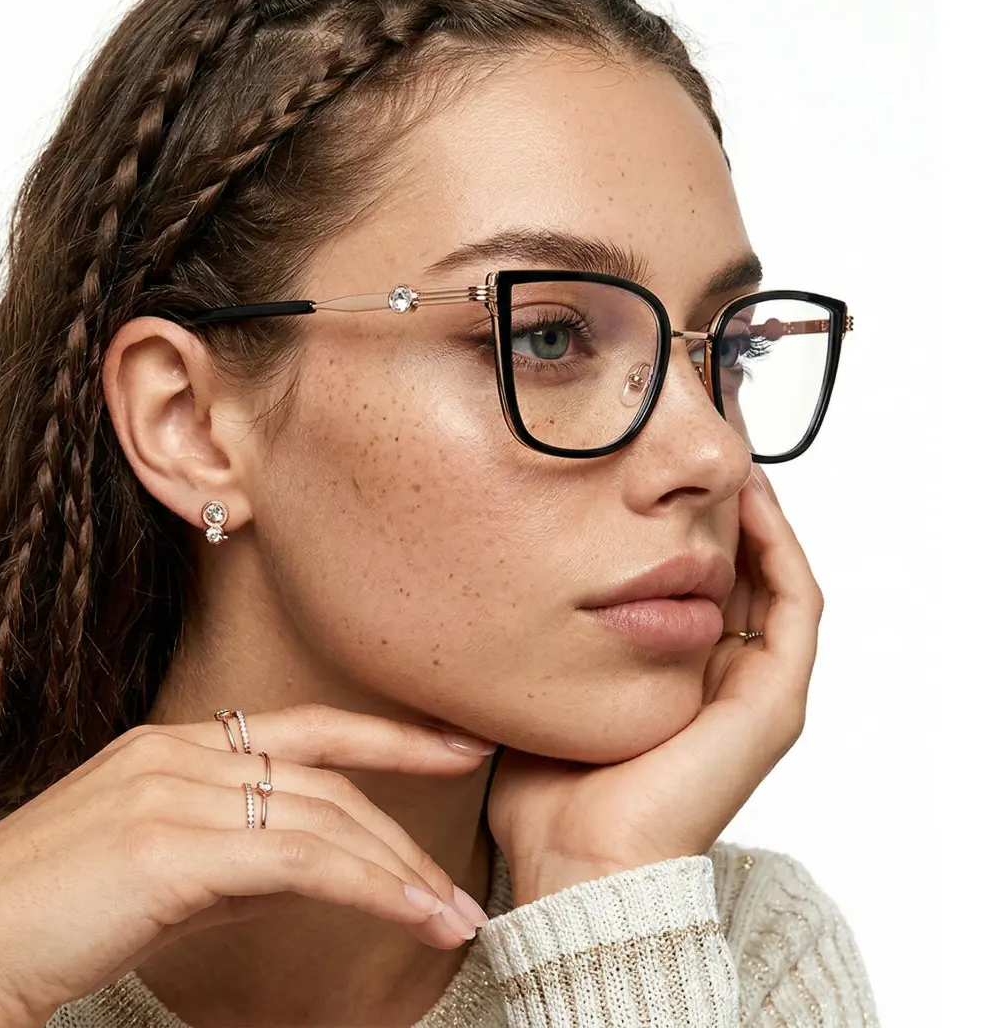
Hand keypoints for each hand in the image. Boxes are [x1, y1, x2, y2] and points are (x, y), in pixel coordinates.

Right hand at [0, 706, 496, 1027]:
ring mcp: (172, 791)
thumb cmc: (44, 921)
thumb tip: (312, 858)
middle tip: (464, 872)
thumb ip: (232, 849)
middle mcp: (178, 752)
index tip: (453, 745)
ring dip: (398, 869)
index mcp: (172, 746)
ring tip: (450, 915)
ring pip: (323, 816)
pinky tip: (412, 916)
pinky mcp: (168, 847)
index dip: (388, 736)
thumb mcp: (153, 868)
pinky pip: (300, 858)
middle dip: (408, 817)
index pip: (307, 730)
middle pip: (327, 775)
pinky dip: (371, 887)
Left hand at [486, 472, 821, 904]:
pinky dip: (778, 549)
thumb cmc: (547, 786)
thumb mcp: (541, 684)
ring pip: (775, 577)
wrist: (572, 858)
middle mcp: (723, 680)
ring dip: (759, 512)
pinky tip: (749, 502)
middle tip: (707, 437)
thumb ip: (541, 637)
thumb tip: (500, 576)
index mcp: (677, 677)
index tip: (659, 467)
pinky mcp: (773, 703)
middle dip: (725, 503)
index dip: (689, 522)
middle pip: (742, 569)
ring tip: (733, 449)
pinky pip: (796, 607)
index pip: (700, 581)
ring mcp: (755, 691)